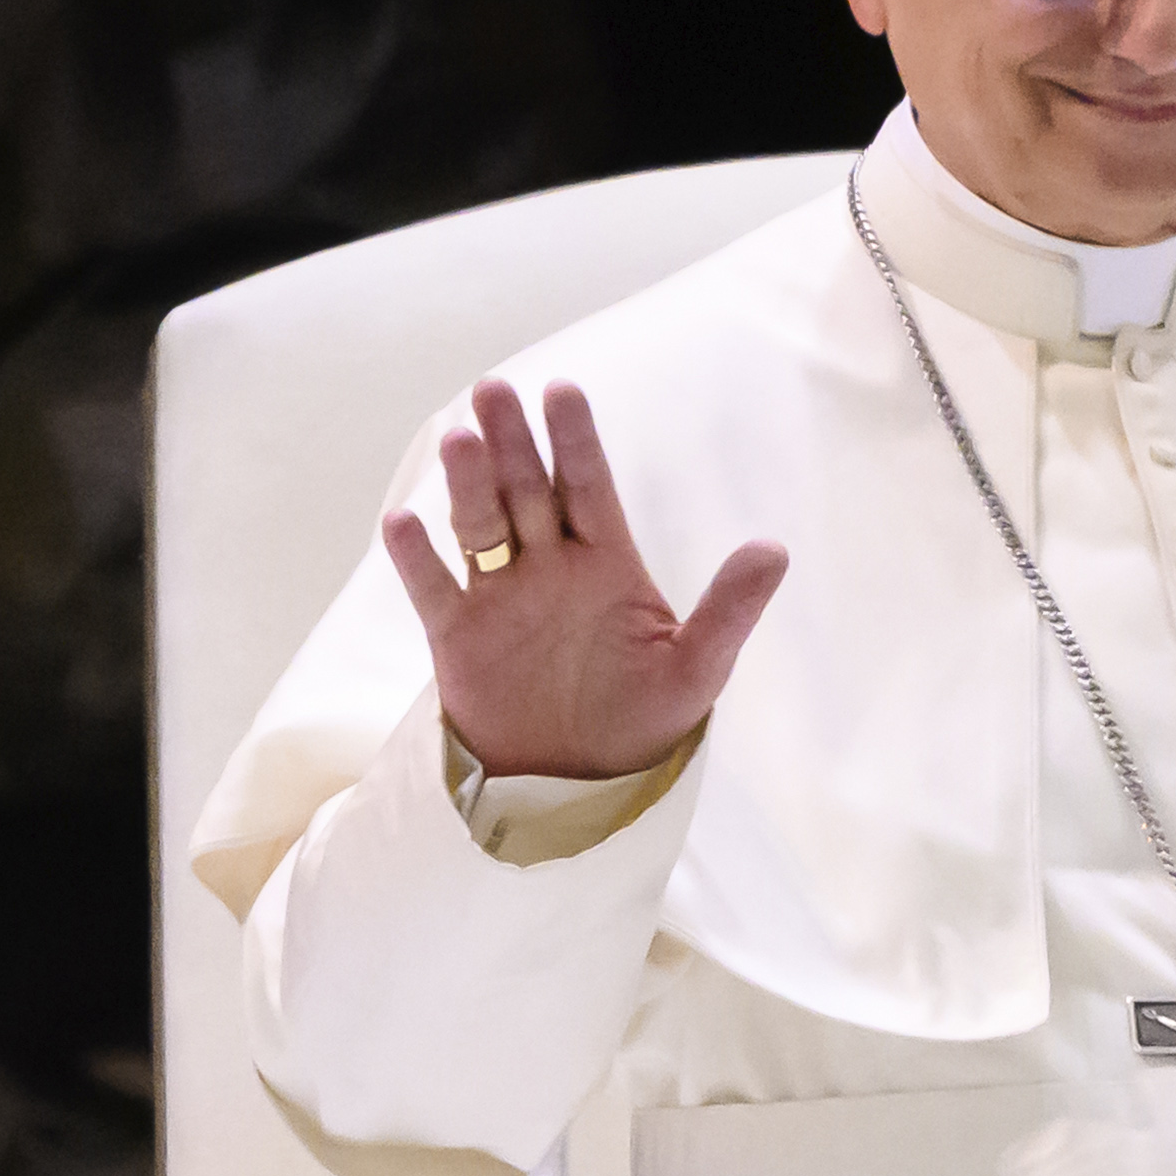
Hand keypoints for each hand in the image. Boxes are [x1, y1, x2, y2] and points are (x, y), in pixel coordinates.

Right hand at [381, 378, 789, 778]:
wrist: (583, 787)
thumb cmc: (647, 720)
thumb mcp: (697, 667)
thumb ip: (730, 609)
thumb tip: (774, 549)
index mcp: (606, 561)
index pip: (588, 486)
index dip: (574, 440)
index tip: (561, 391)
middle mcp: (549, 566)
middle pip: (527, 491)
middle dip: (511, 442)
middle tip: (494, 389)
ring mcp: (500, 597)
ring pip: (480, 526)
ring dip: (468, 484)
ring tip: (458, 439)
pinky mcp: (458, 637)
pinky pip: (433, 590)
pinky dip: (417, 559)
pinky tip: (401, 523)